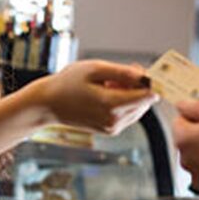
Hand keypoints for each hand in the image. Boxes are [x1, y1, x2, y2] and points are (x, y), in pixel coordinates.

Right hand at [28, 60, 156, 134]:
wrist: (48, 104)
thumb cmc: (68, 83)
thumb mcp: (94, 69)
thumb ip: (122, 72)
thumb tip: (144, 75)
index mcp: (111, 105)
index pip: (147, 96)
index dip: (150, 81)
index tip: (143, 69)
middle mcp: (114, 121)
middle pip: (145, 103)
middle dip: (139, 87)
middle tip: (121, 72)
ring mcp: (112, 128)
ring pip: (138, 109)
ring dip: (131, 94)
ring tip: (110, 82)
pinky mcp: (110, 130)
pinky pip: (128, 114)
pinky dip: (124, 102)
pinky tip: (106, 92)